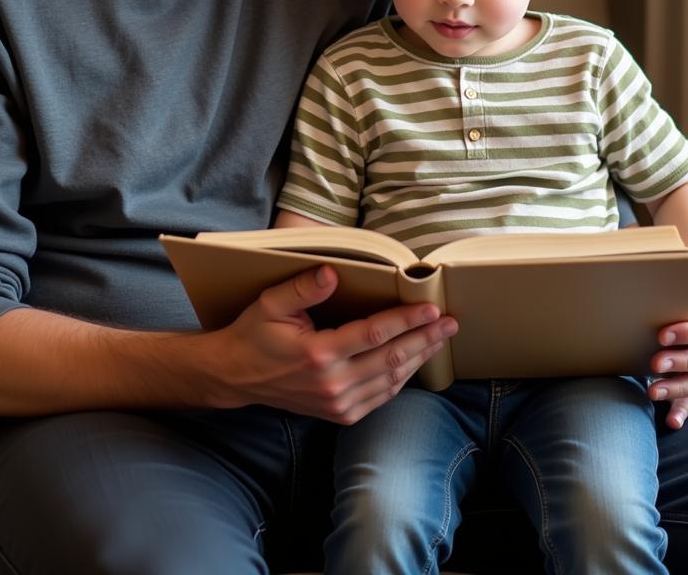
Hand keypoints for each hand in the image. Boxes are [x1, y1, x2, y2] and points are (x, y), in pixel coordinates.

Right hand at [204, 265, 457, 423]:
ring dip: (420, 358)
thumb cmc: (255, 333)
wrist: (237, 377)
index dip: (407, 320)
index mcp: (318, 354)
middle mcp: (332, 383)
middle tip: (451, 323)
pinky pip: (381, 396)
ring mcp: (338, 403)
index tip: (432, 308)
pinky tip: (415, 361)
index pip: (375, 334)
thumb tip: (332, 274)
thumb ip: (302, 288)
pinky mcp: (340, 414)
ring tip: (440, 339)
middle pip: (393, 359)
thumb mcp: (270, 304)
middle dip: (426, 339)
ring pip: (392, 380)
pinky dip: (402, 378)